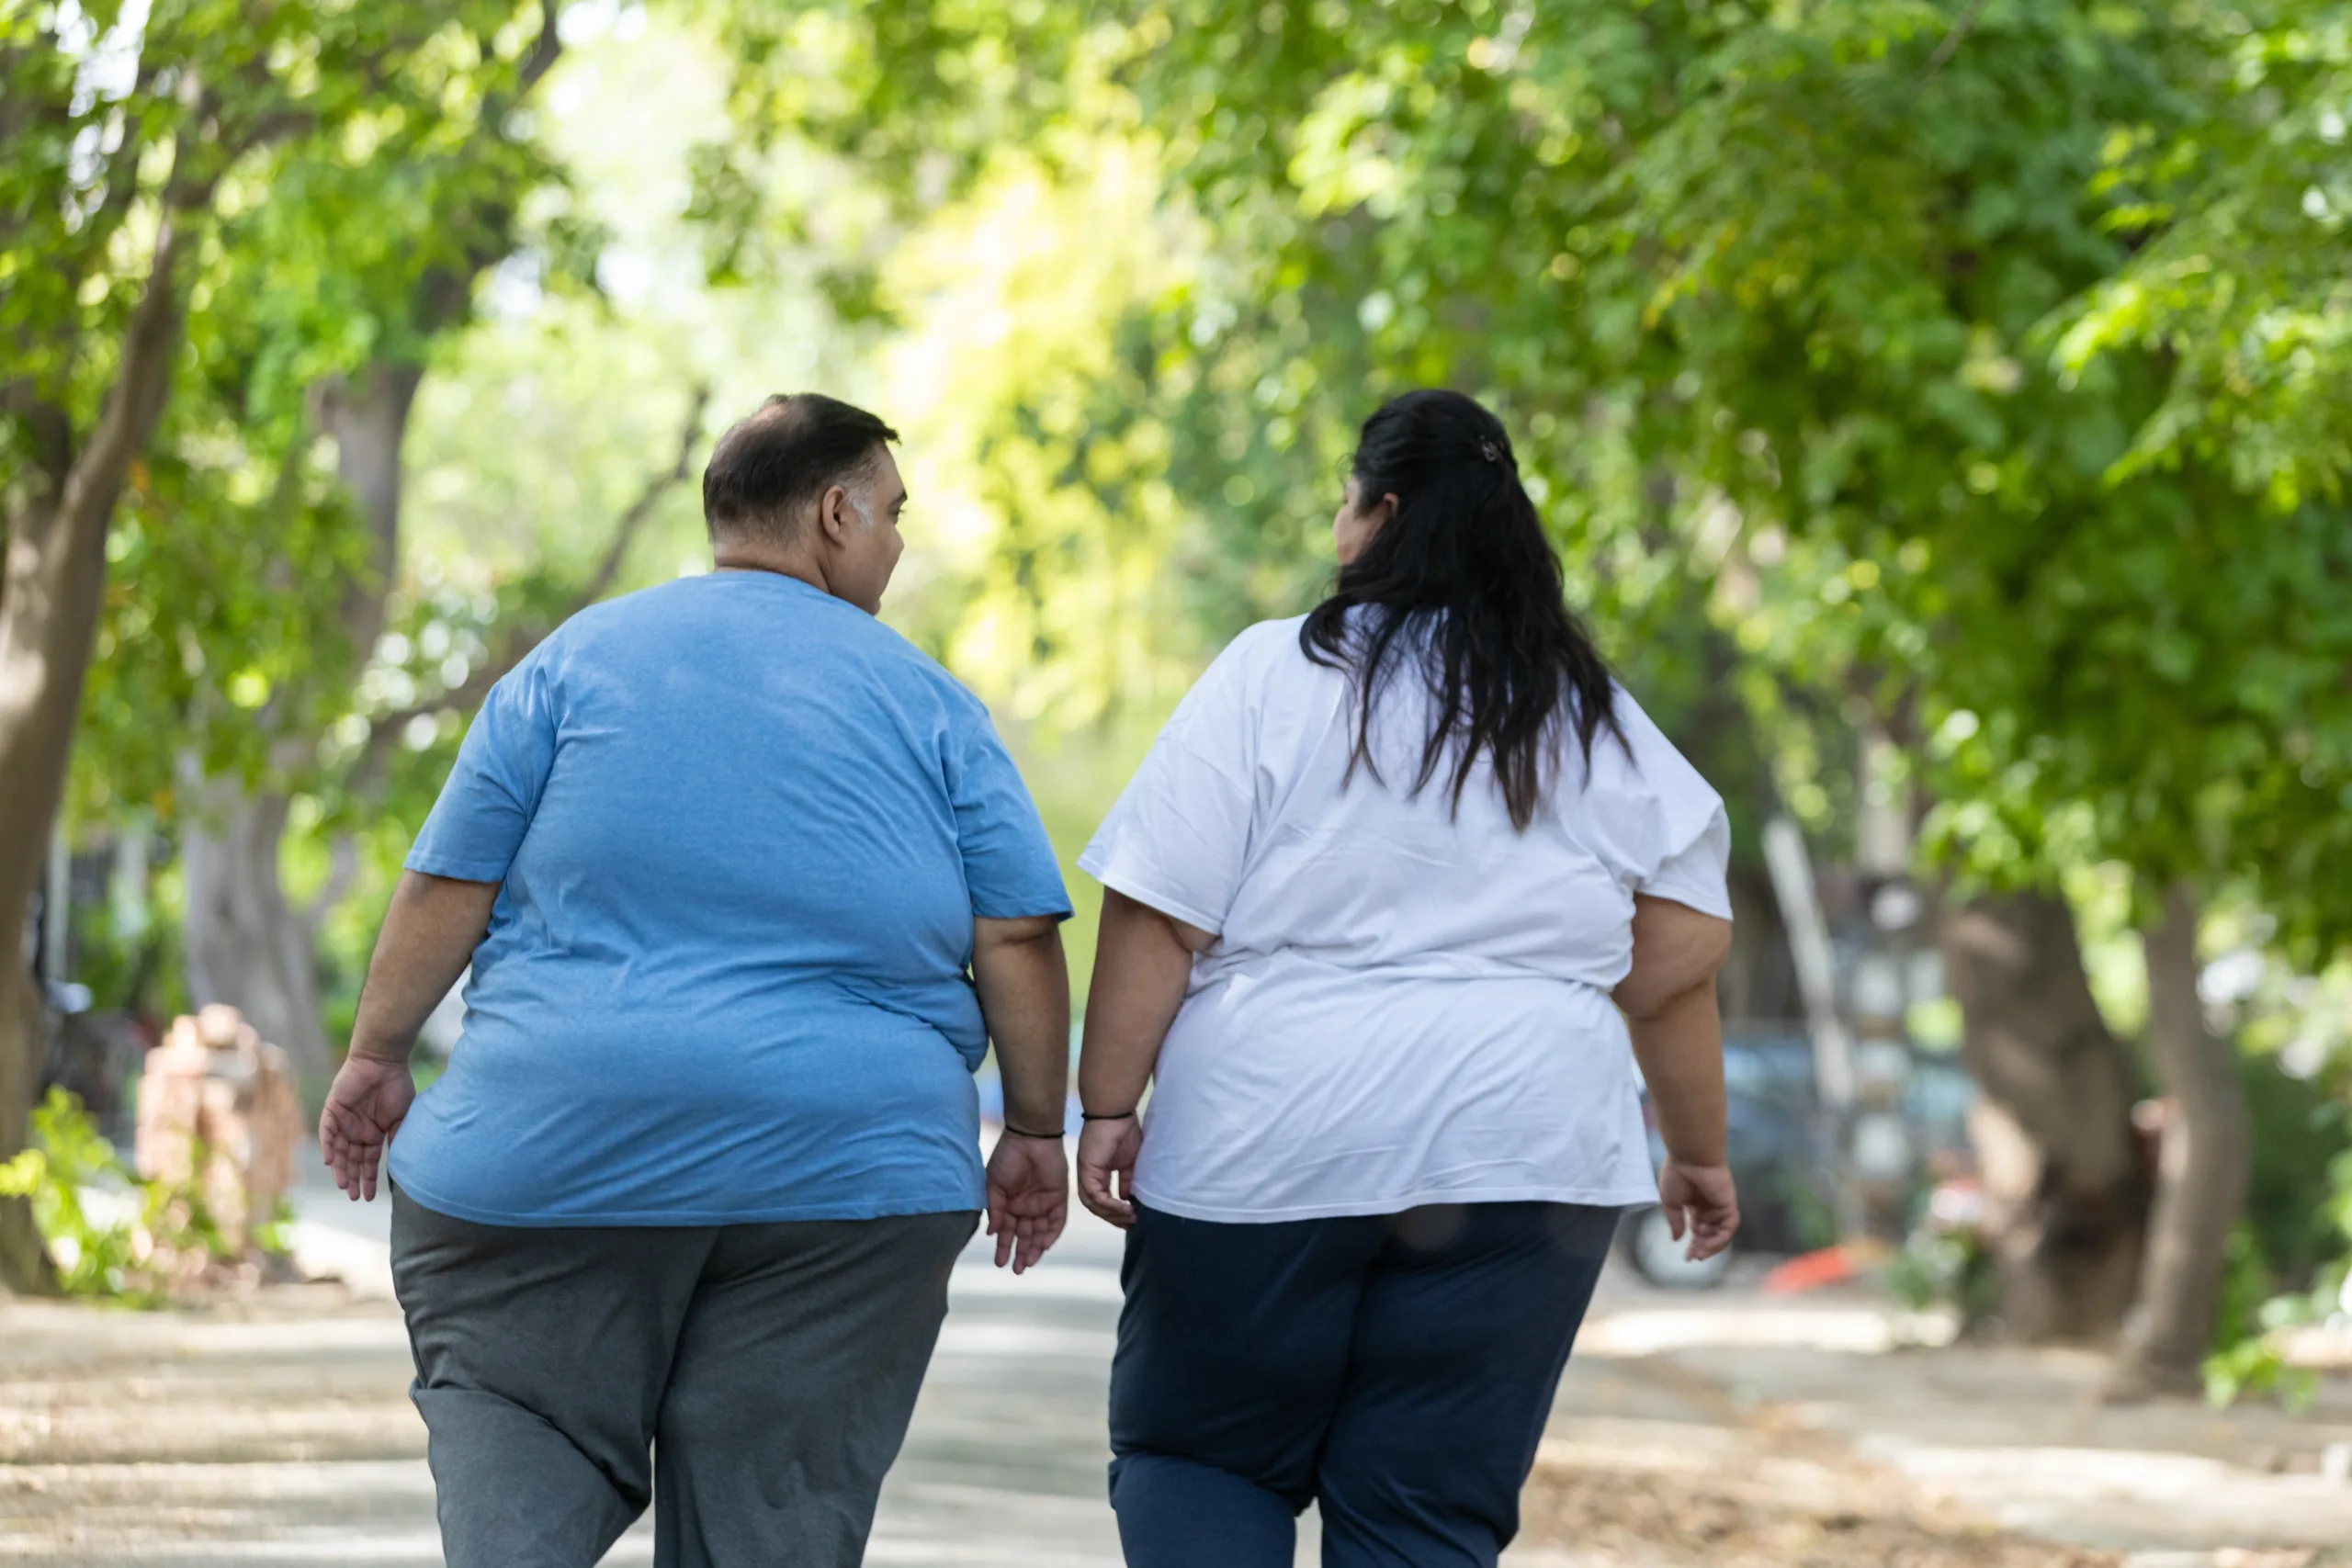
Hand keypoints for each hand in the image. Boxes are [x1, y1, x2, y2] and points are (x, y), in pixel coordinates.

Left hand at [319, 1054, 414, 1201]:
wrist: (383, 1062)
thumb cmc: (396, 1086)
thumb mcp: (402, 1117)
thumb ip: (397, 1138)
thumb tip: (399, 1162)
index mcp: (373, 1134)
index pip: (368, 1161)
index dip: (369, 1179)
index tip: (370, 1197)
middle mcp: (357, 1131)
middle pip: (352, 1160)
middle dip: (353, 1179)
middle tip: (354, 1197)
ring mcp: (343, 1122)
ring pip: (339, 1150)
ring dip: (340, 1168)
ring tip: (344, 1184)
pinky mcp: (332, 1111)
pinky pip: (327, 1132)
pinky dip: (329, 1146)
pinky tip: (332, 1161)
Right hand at [985, 1133, 1067, 1272]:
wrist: (1029, 1139)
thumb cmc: (1007, 1158)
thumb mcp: (993, 1185)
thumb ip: (994, 1209)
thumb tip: (991, 1233)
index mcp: (1009, 1205)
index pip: (1007, 1232)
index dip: (1004, 1247)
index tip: (999, 1263)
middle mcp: (1026, 1208)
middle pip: (1024, 1236)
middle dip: (1020, 1253)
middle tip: (1016, 1269)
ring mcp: (1042, 1204)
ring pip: (1039, 1233)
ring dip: (1034, 1248)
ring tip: (1027, 1262)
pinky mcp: (1058, 1199)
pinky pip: (1056, 1221)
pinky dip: (1050, 1234)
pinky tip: (1042, 1246)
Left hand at [1076, 1114, 1142, 1227]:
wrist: (1116, 1115)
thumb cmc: (1124, 1132)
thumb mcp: (1129, 1163)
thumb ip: (1127, 1181)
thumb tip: (1129, 1199)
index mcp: (1097, 1175)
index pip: (1103, 1201)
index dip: (1116, 1213)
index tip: (1133, 1219)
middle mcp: (1088, 1178)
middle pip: (1097, 1207)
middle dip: (1115, 1218)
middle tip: (1133, 1224)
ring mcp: (1085, 1175)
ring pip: (1094, 1205)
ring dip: (1113, 1214)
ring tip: (1131, 1217)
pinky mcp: (1086, 1172)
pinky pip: (1096, 1196)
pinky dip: (1110, 1205)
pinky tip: (1125, 1207)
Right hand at [1657, 1160, 1738, 1261]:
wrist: (1690, 1157)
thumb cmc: (1677, 1174)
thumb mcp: (1670, 1202)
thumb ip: (1675, 1221)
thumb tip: (1675, 1240)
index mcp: (1695, 1205)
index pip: (1697, 1230)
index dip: (1693, 1243)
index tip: (1685, 1256)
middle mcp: (1709, 1207)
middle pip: (1709, 1234)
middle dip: (1701, 1248)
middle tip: (1692, 1258)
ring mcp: (1720, 1206)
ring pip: (1720, 1234)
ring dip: (1711, 1247)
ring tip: (1699, 1255)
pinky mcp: (1729, 1205)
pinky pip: (1728, 1228)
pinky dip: (1720, 1240)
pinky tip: (1707, 1246)